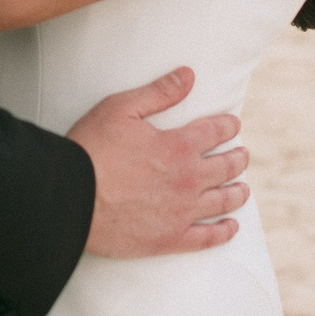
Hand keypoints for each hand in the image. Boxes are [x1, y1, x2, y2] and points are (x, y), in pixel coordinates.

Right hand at [69, 67, 247, 257]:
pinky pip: (207, 238)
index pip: (215, 132)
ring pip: (223, 201)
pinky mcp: (170, 239)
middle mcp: (188, 179)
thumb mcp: (121, 108)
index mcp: (179, 146)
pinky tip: (232, 228)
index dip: (228, 126)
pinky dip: (224, 232)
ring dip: (238, 193)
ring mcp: (182, 212)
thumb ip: (159, 92)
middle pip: (226, 167)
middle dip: (238, 158)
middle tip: (243, 155)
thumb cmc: (92, 149)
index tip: (234, 125)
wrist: (71, 198)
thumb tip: (189, 76)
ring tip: (244, 189)